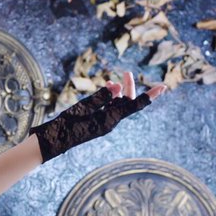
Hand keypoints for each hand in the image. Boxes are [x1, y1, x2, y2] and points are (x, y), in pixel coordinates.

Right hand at [30, 72, 166, 163]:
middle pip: (127, 103)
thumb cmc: (65, 126)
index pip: (134, 105)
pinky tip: (105, 93)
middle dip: (129, 88)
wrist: (51, 143)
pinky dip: (110, 100)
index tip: (163, 87)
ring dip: (118, 93)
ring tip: (112, 81)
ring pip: (118, 106)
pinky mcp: (96, 125)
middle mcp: (110, 123)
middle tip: (126, 73)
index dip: (149, 96)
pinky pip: (109, 110)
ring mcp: (103, 125)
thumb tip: (117, 87)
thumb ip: (101, 97)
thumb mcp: (82, 107)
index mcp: (109, 120)